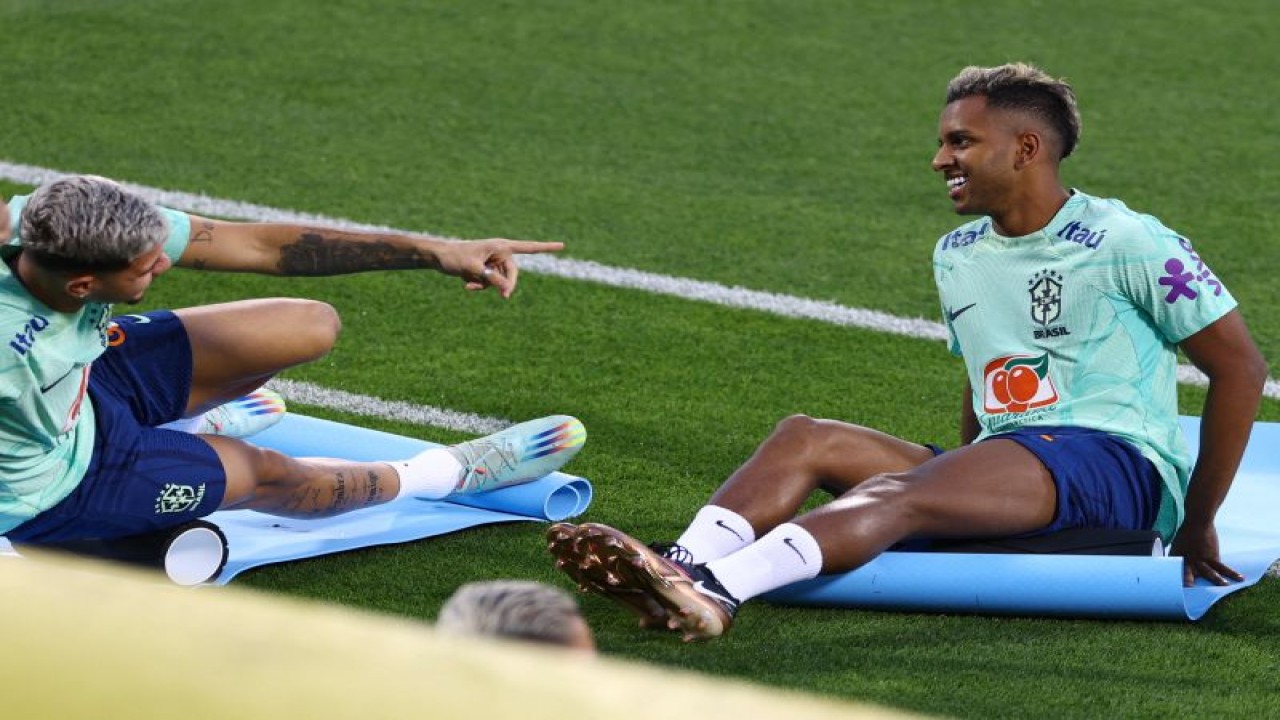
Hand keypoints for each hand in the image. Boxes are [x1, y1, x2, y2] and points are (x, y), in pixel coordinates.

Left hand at [437, 238, 563, 298]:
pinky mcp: (486, 269)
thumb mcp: (474, 271)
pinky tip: (467, 286)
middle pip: (513, 273)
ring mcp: (492, 261)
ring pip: (500, 280)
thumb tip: (508, 291)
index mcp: (501, 246)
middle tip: (504, 298)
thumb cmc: (455, 258)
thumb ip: (493, 280)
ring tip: (469, 285)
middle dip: (505, 285)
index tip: (562, 245)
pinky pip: (491, 282)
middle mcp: (499, 252)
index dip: (546, 248)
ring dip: (487, 286)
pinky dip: (481, 286)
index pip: (528, 247)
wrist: (438, 258)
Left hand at [1169, 520, 1243, 586]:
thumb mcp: (1176, 547)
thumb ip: (1176, 560)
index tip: (1172, 592)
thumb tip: (1176, 570)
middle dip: (1188, 584)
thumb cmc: (1186, 536)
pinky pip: (1223, 567)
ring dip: (1215, 582)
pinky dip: (1232, 573)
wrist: (1197, 522)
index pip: (1172, 573)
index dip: (1172, 582)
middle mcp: (1188, 560)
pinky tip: (1240, 578)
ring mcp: (1201, 559)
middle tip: (1189, 593)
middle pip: (1187, 575)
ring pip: (1209, 573)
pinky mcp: (1213, 556)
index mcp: (1176, 558)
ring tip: (1221, 590)